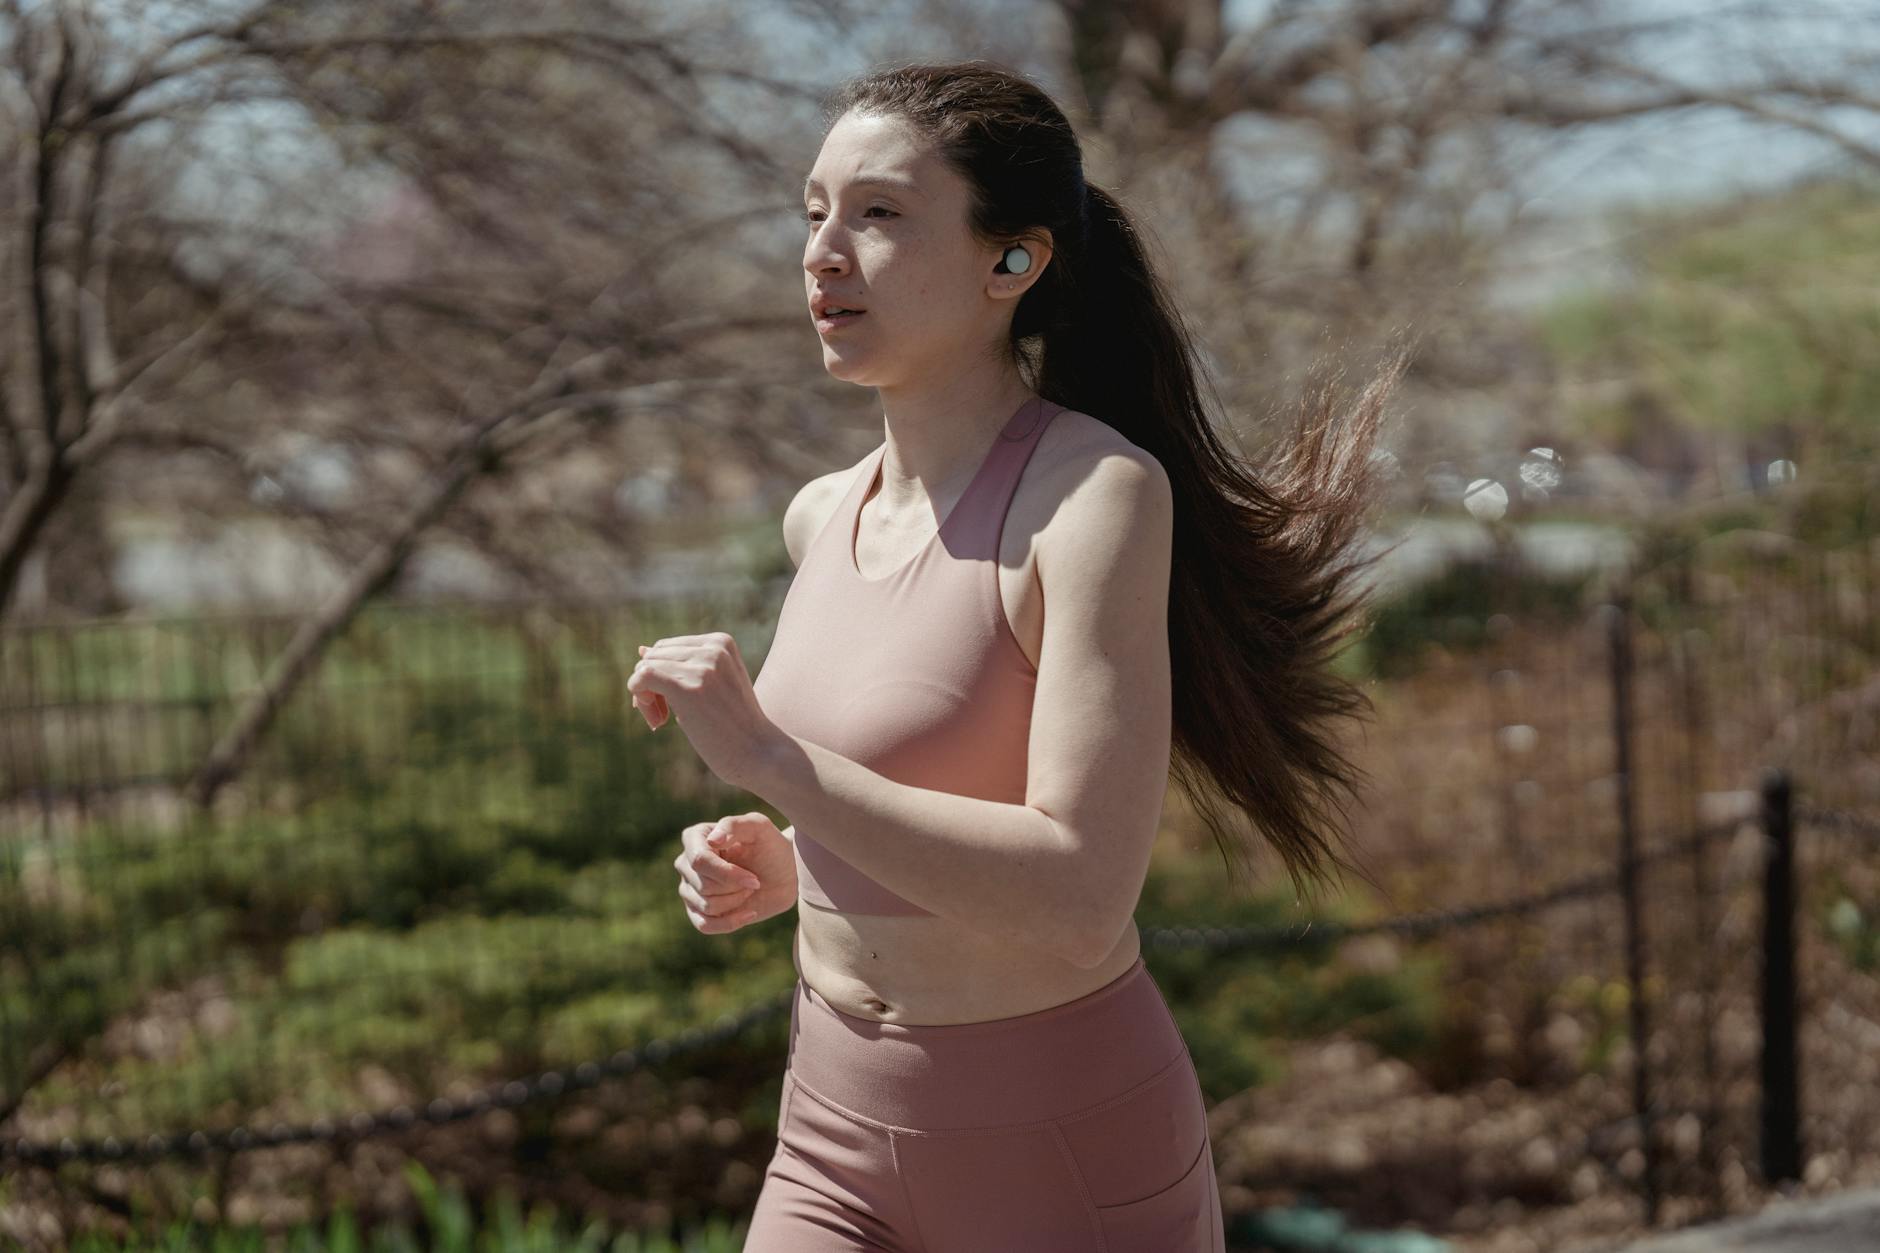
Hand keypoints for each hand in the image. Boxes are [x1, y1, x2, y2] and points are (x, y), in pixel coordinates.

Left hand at [630, 633, 785, 791]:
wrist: (759, 753)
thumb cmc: (734, 725)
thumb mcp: (712, 686)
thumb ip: (681, 667)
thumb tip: (641, 649)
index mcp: (721, 642)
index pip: (666, 648)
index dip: (659, 677)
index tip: (669, 706)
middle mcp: (712, 648)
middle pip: (653, 656)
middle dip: (650, 686)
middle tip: (662, 717)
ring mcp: (702, 667)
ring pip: (643, 667)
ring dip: (644, 698)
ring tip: (661, 721)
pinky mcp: (688, 687)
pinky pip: (640, 679)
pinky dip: (640, 701)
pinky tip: (657, 722)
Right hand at [674, 812, 795, 933]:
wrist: (784, 873)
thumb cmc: (770, 845)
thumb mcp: (758, 827)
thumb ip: (734, 825)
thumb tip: (711, 840)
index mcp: (695, 838)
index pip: (699, 861)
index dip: (727, 874)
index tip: (754, 878)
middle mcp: (686, 863)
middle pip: (703, 885)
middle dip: (735, 887)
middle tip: (754, 879)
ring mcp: (689, 889)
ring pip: (706, 905)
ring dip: (736, 901)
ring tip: (750, 889)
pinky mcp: (698, 912)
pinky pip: (704, 925)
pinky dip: (729, 923)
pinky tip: (749, 913)